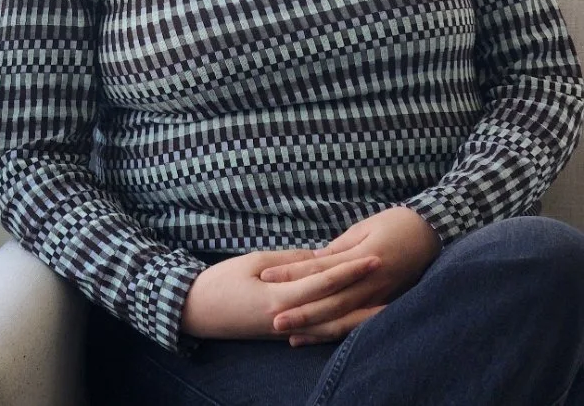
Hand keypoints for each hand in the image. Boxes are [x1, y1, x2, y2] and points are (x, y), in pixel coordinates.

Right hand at [180, 248, 380, 339]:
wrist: (198, 312)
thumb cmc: (222, 281)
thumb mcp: (254, 263)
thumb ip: (290, 263)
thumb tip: (320, 258)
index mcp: (280, 297)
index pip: (325, 281)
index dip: (351, 268)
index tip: (374, 256)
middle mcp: (288, 318)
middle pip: (335, 306)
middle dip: (363, 290)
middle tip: (390, 276)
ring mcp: (286, 330)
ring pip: (331, 323)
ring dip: (359, 314)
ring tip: (386, 305)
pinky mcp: (283, 334)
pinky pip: (318, 330)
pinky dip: (338, 324)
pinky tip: (354, 319)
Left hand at [262, 207, 441, 344]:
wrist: (431, 232)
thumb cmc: (394, 223)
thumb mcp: (363, 227)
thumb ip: (339, 248)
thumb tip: (313, 263)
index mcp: (361, 257)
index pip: (319, 269)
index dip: (292, 274)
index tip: (267, 278)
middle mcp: (370, 281)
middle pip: (330, 300)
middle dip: (301, 311)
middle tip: (274, 320)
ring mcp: (379, 295)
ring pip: (344, 317)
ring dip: (317, 328)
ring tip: (291, 336)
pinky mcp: (386, 303)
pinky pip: (359, 322)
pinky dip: (340, 332)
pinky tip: (321, 337)